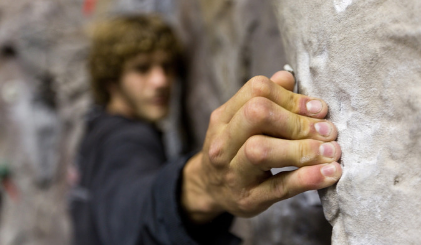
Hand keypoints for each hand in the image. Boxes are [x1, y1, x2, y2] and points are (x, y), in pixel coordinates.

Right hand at [182, 71, 341, 222]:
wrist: (210, 189)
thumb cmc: (234, 151)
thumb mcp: (240, 122)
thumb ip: (264, 99)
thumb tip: (288, 77)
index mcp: (224, 118)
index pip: (256, 90)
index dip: (291, 96)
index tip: (318, 109)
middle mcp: (222, 142)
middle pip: (256, 115)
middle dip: (297, 121)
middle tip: (327, 131)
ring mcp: (232, 172)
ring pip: (262, 151)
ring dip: (303, 149)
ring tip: (331, 152)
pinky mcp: (248, 198)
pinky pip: (278, 187)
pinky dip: (307, 179)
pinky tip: (329, 174)